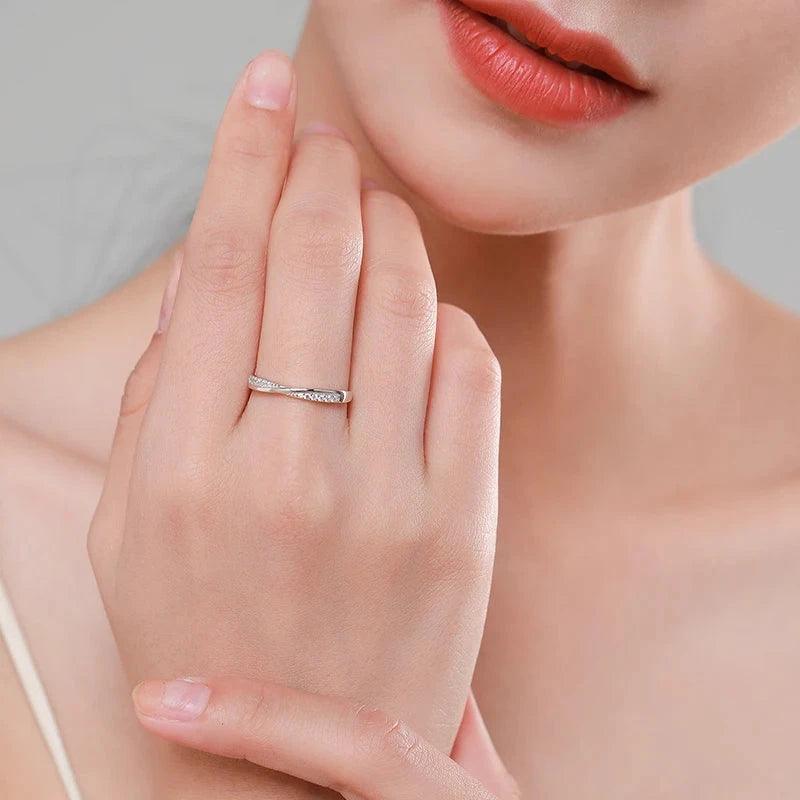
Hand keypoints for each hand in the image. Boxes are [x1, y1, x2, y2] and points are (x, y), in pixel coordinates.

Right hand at [88, 51, 500, 794]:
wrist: (293, 769)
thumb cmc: (200, 637)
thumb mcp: (130, 525)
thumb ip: (158, 394)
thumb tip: (206, 280)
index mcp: (184, 468)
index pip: (215, 265)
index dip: (239, 158)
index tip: (258, 92)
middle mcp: (286, 473)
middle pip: (312, 262)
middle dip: (319, 174)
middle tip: (318, 142)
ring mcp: (387, 500)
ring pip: (402, 300)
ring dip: (388, 229)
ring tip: (369, 208)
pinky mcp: (461, 525)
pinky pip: (466, 371)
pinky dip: (446, 317)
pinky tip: (421, 311)